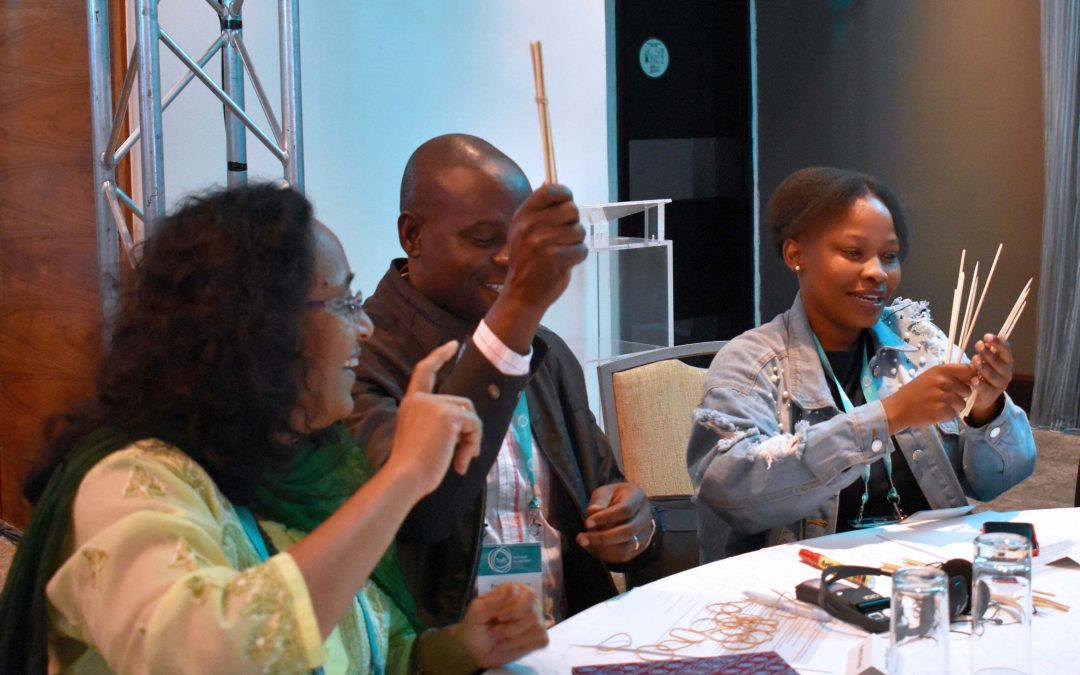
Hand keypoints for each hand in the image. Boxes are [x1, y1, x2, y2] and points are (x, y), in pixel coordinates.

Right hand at [385, 340, 481, 496]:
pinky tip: (460, 463)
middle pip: (462, 404)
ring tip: (460, 461)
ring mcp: (435, 405)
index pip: (425, 371)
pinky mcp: (448, 415)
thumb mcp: (422, 437)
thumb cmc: (412, 468)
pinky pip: (474, 425)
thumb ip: (438, 424)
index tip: (453, 345)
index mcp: (411, 403)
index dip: (439, 356)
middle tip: (461, 458)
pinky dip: (474, 444)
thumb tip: (468, 425)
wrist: (405, 477)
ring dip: (471, 440)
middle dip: (467, 431)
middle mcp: (421, 399)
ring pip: (470, 416)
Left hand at [450, 583, 547, 668]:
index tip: (499, 618)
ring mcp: (536, 619)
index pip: (526, 593)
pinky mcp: (539, 636)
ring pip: (537, 627)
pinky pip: (541, 639)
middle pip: (533, 612)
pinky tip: (509, 644)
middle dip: (512, 626)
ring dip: (513, 637)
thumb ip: (494, 601)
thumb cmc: (475, 626)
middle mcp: (528, 602)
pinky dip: (522, 645)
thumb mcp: (477, 612)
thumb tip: (514, 589)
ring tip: (499, 638)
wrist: (475, 650)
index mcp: (514, 591)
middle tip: (495, 631)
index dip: (514, 608)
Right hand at [501, 183, 585, 310]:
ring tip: (561, 252)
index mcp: (523, 216)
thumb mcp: (522, 232)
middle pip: (571, 210)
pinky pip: (582, 249)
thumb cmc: (526, 262)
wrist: (521, 294)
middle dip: (573, 223)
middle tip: (563, 237)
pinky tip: (564, 262)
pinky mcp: (557, 258)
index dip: (564, 194)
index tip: (567, 202)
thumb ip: (537, 211)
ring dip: (575, 243)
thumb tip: (549, 183)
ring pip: (579, 231)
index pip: (550, 191)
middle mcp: (531, 226)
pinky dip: (577, 257)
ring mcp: (543, 242)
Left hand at [575, 482, 653, 562]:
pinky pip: (623, 556)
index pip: (625, 510)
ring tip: (585, 542)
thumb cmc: (613, 498)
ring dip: (602, 548)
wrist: (629, 508)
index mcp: (638, 496)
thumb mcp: (605, 492)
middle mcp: (646, 516)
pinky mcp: (640, 547)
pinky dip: (605, 554)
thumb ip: (600, 501)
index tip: (587, 523)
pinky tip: (592, 547)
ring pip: (626, 547)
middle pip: (627, 531)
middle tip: (581, 538)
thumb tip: (593, 511)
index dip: (605, 517)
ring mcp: (645, 533)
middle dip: (602, 537)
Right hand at [881, 363, 973, 433]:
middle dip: (960, 396)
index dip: (969, 378)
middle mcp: (943, 381)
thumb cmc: (915, 392)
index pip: (967, 370)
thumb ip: (950, 376)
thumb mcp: (930, 377)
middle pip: (967, 389)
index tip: (964, 383)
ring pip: (962, 403)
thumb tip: (972, 377)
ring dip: (953, 407)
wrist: (898, 408)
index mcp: (941, 370)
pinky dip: (946, 416)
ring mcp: (942, 396)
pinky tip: (934, 412)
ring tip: (938, 405)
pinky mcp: (941, 411)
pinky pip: (954, 414)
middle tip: (944, 398)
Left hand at [966, 334, 1012, 424]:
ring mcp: (1000, 385)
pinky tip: (973, 379)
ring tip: (974, 359)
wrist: (983, 396)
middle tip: (978, 345)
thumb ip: (986, 352)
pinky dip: (979, 384)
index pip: (1006, 350)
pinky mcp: (991, 395)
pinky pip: (985, 388)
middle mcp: (1006, 373)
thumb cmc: (984, 373)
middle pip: (998, 362)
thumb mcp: (986, 361)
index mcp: (1007, 362)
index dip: (998, 342)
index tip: (987, 336)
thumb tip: (984, 342)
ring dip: (983, 366)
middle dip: (988, 353)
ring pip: (992, 375)